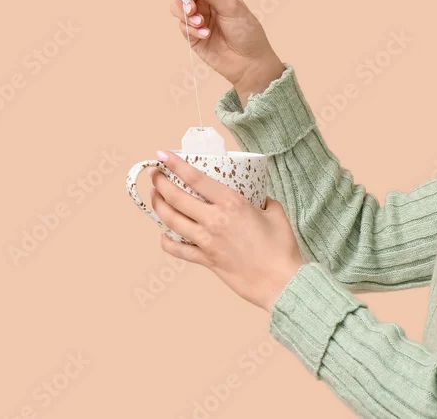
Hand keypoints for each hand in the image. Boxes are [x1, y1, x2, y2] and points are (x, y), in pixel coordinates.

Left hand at [149, 150, 305, 311]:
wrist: (281, 281)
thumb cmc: (282, 247)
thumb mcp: (276, 213)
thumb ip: (263, 201)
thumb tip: (258, 198)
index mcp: (232, 203)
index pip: (196, 179)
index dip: (176, 164)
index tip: (162, 154)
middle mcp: (215, 220)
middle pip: (177, 198)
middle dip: (161, 182)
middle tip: (154, 174)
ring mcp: (208, 241)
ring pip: (172, 221)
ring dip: (159, 206)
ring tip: (154, 195)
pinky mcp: (206, 260)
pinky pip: (179, 251)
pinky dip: (167, 243)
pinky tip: (162, 236)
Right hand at [167, 0, 283, 96]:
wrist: (250, 62)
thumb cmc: (246, 31)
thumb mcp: (230, 5)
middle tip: (192, 9)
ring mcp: (198, 16)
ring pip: (176, 7)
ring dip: (186, 15)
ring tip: (201, 23)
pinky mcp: (192, 34)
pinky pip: (181, 26)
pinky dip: (191, 30)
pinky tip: (206, 35)